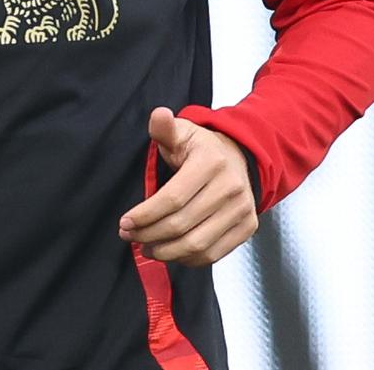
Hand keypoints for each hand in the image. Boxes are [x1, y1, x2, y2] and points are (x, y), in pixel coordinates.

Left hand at [119, 107, 257, 265]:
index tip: (125, 222)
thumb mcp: (182, 132)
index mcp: (211, 163)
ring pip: (198, 244)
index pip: (173, 198)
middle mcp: (231, 188)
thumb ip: (165, 128)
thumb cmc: (201, 148)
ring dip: (166, 251)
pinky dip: (188, 259)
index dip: (146, 214)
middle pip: (182, 224)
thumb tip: (159, 115)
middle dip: (149, 234)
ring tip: (146, 248)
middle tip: (129, 236)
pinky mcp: (247, 227)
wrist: (239, 158)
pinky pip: (214, 254)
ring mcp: (242, 210)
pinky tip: (169, 252)